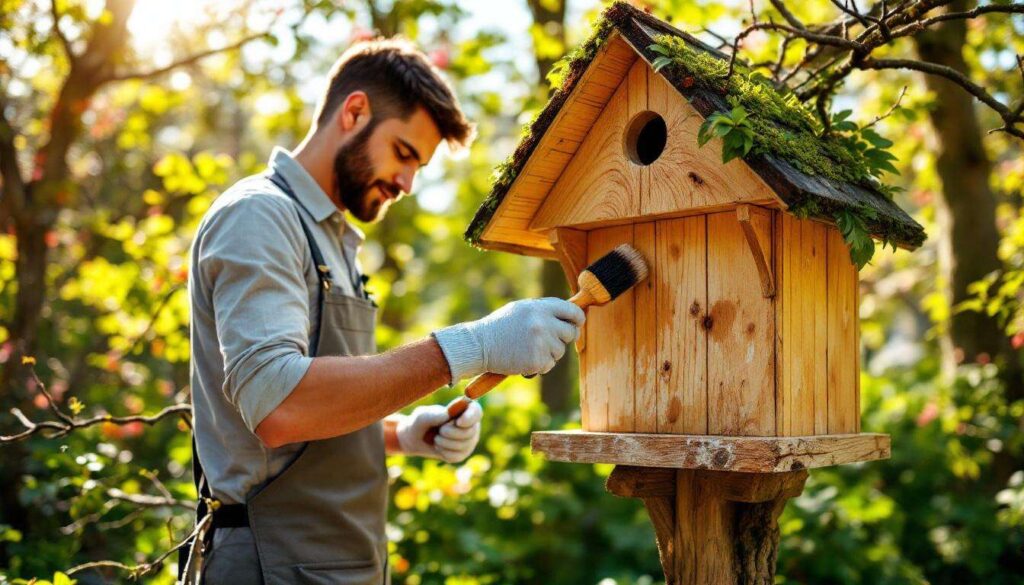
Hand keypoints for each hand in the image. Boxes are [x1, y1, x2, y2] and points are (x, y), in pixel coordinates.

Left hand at [396, 401, 481, 462]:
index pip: (476, 411)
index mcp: (464, 410)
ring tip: (436, 438)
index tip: (458, 422)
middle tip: (439, 431)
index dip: (470, 417)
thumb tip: (448, 415)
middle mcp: (471, 425)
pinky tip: (439, 447)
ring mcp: (469, 441)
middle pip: (470, 432)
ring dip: (444, 443)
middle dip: (451, 433)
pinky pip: (456, 456)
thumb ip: (434, 414)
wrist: (416, 439)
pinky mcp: (463, 454)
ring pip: (463, 446)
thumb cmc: (421, 422)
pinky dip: (443, 452)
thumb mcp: (423, 416)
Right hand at [431, 298, 584, 383]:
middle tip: (547, 341)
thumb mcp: (521, 310)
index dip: (577, 319)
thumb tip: (569, 316)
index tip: (576, 324)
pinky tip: (523, 359)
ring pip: (560, 351)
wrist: (478, 345)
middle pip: (570, 333)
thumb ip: (544, 311)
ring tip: (528, 349)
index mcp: (540, 308)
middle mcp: (543, 323)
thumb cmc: (499, 327)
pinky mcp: (537, 360)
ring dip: (549, 353)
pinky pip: (549, 365)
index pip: (572, 311)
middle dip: (563, 338)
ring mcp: (541, 343)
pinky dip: (539, 365)